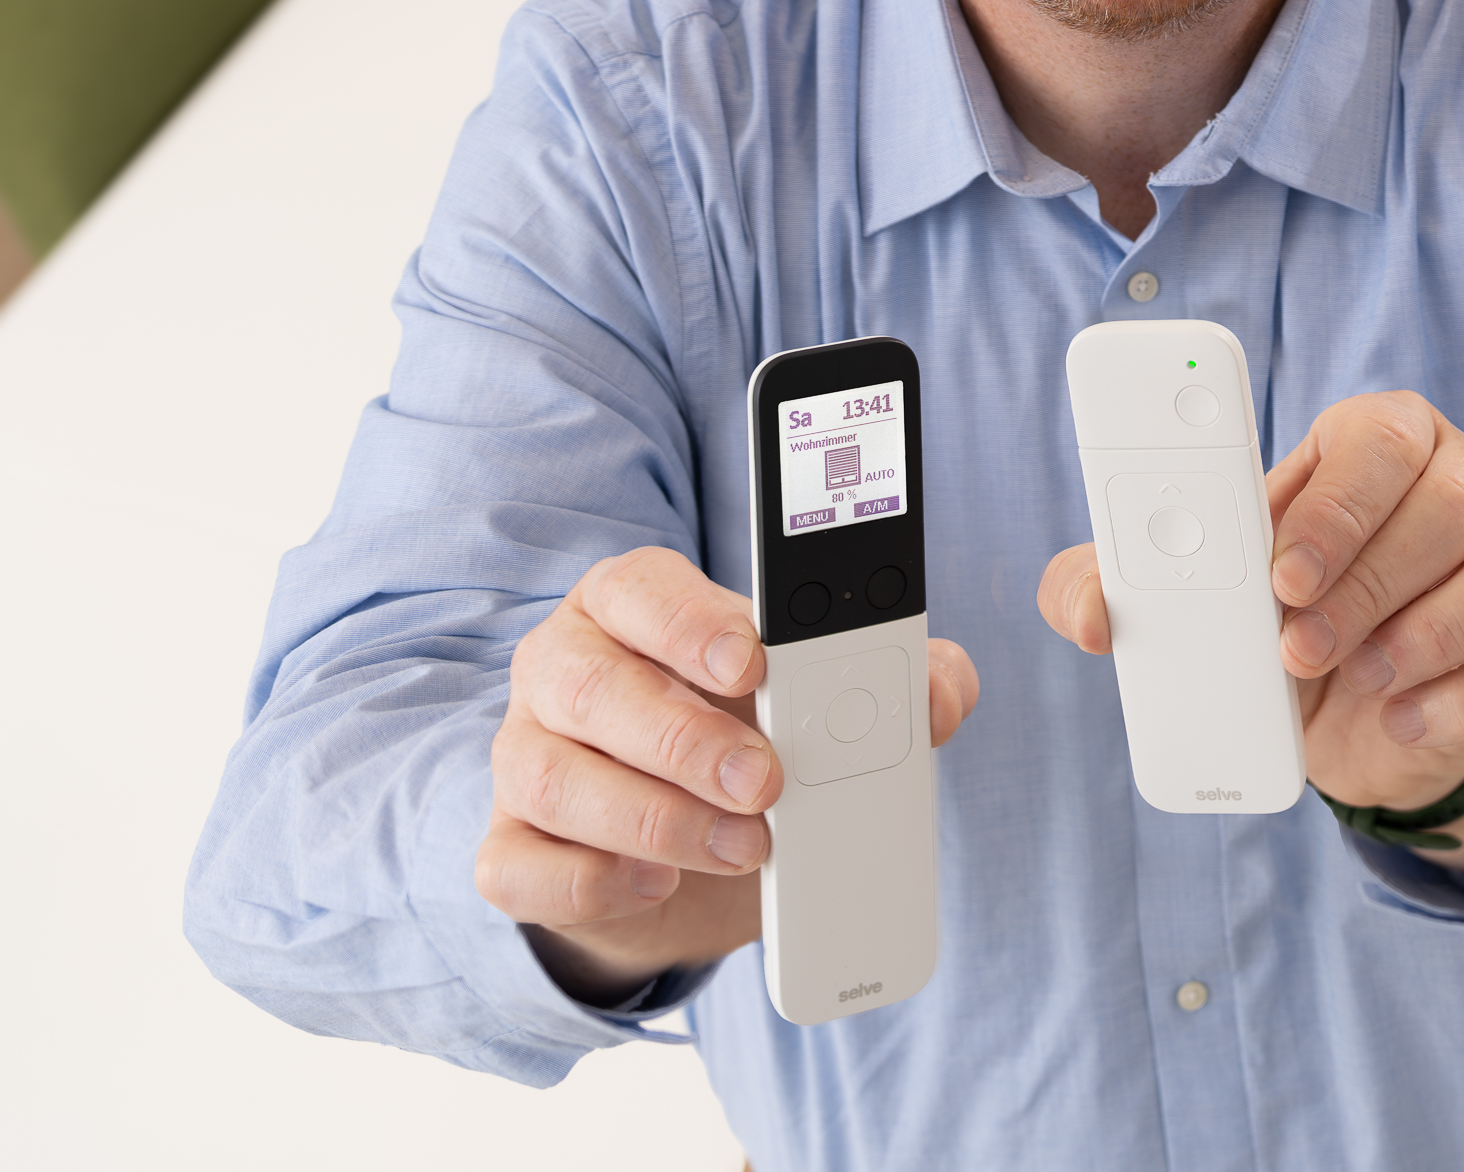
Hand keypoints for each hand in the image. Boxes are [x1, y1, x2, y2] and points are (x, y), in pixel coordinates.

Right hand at [478, 547, 979, 1001]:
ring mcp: (526, 758)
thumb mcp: (830, 705)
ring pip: (554, 780)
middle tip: (765, 783)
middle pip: (591, 686)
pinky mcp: (510, 847)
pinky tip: (658, 883)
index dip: (691, 622)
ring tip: (744, 846)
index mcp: (633, 606)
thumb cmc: (754, 740)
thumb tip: (944, 691)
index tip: (753, 662)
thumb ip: (903, 682)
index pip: (640, 589)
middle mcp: (565, 670)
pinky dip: (593, 881)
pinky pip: (519, 867)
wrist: (691, 852)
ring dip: (657, 820)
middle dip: (684, 739)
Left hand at [1041, 391, 1463, 882]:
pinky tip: (1404, 716)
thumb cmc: (1271, 619)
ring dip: (1427, 634)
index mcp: (1379, 439)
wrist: (1346, 716)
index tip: (1276, 575)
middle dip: (1368, 584)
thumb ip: (1112, 582)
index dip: (1334, 506)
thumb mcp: (1184, 597)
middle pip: (1454, 503)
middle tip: (1295, 647)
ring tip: (1356, 677)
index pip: (1378, 439)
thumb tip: (1088, 613)